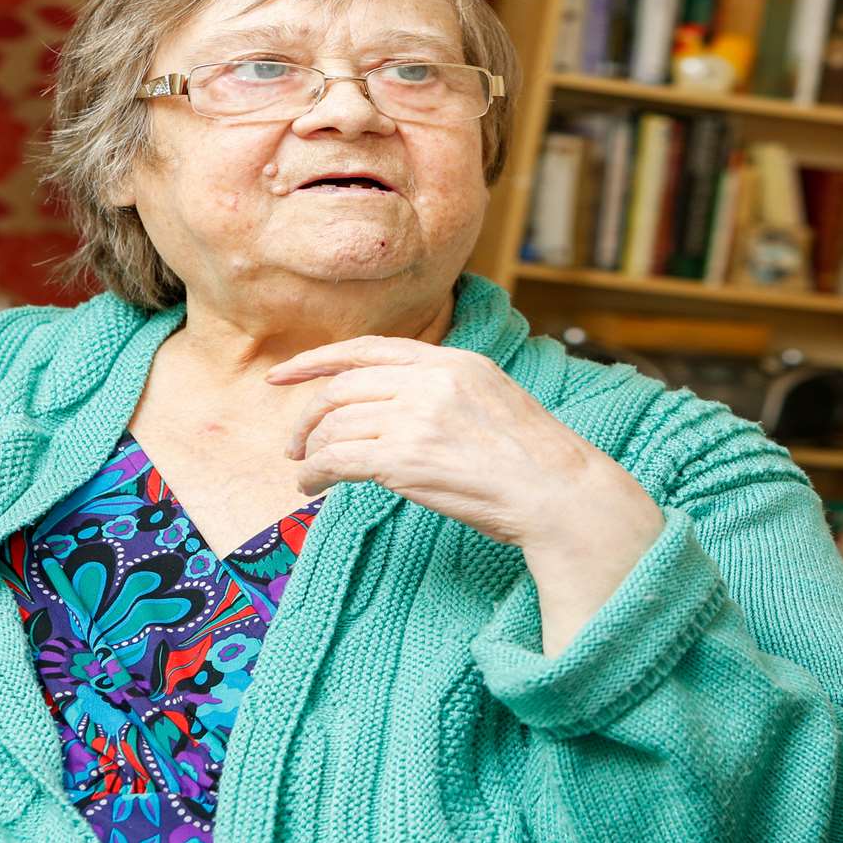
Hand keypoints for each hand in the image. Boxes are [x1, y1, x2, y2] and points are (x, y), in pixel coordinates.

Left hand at [267, 336, 662, 653]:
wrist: (559, 493)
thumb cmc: (532, 460)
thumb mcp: (492, 398)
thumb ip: (444, 389)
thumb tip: (390, 404)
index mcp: (453, 361)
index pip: (368, 349)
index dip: (318, 361)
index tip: (283, 376)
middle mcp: (431, 381)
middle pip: (342, 388)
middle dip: (307, 415)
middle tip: (293, 443)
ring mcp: (417, 418)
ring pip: (336, 426)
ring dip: (309, 452)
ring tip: (305, 472)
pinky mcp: (406, 459)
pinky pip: (337, 459)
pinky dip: (314, 473)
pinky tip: (311, 488)